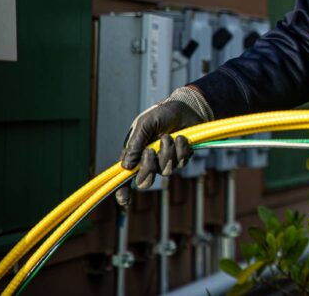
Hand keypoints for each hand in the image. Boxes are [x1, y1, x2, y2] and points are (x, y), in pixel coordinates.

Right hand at [116, 87, 210, 205]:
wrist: (185, 107)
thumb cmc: (161, 114)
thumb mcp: (145, 124)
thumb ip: (135, 144)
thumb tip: (126, 167)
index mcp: (135, 154)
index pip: (125, 178)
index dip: (123, 191)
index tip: (124, 200)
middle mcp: (149, 161)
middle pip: (145, 181)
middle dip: (148, 168)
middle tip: (151, 150)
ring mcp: (166, 161)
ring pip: (166, 171)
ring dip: (167, 153)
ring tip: (169, 136)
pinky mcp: (182, 158)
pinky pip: (181, 163)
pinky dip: (181, 149)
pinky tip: (181, 137)